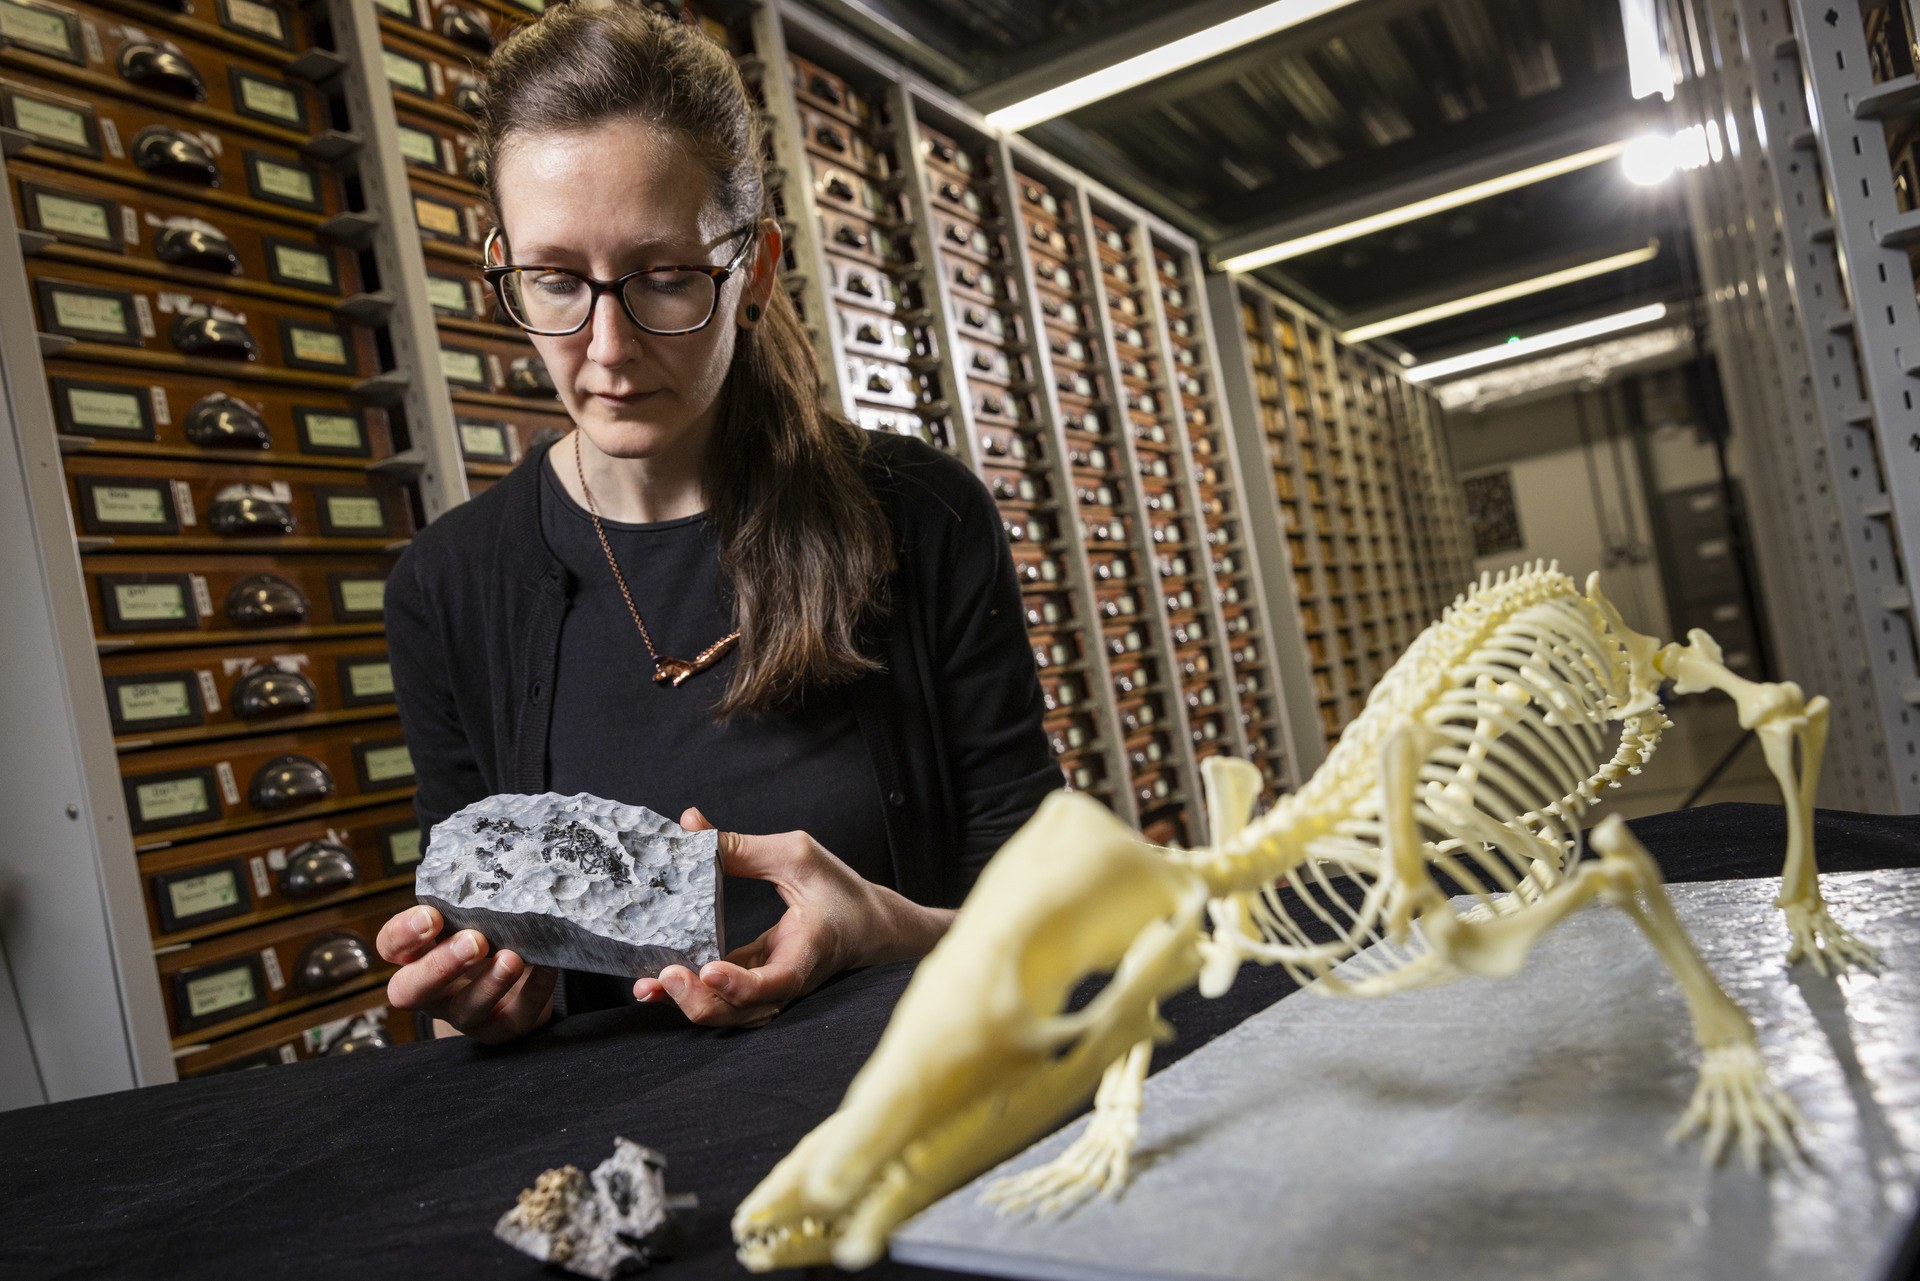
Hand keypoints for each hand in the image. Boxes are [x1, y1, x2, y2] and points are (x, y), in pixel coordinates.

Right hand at [376, 905, 556, 1043]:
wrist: (521, 981)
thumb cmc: (490, 936)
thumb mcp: (473, 917)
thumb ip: (470, 898)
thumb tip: (493, 856)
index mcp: (417, 957)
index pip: (391, 947)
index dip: (404, 934)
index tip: (431, 915)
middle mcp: (433, 991)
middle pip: (413, 989)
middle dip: (440, 966)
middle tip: (472, 941)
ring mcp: (466, 1015)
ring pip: (466, 1010)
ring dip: (488, 984)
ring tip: (511, 958)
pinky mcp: (502, 1029)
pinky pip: (516, 1018)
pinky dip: (534, 992)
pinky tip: (547, 967)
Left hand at [633, 808, 952, 1027]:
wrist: (870, 926)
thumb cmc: (840, 889)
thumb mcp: (797, 855)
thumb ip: (741, 847)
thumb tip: (688, 825)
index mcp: (810, 947)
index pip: (779, 980)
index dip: (743, 983)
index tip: (710, 970)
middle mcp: (791, 979)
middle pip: (745, 1011)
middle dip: (701, 1001)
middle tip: (665, 977)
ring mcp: (775, 988)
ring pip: (731, 1014)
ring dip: (690, 1005)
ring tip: (649, 988)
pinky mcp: (760, 985)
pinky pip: (726, 999)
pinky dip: (694, 994)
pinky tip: (660, 981)